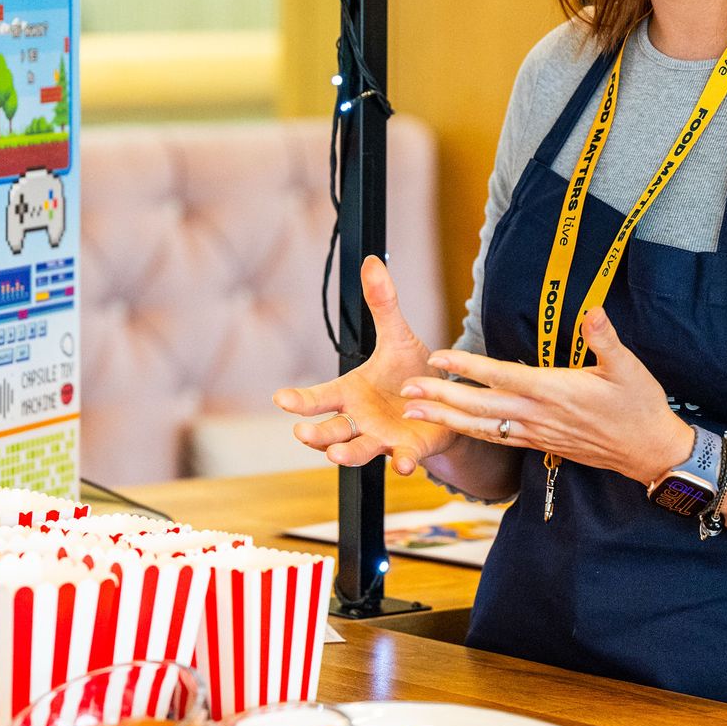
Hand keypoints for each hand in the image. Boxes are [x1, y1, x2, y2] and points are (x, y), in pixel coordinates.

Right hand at [272, 256, 459, 475]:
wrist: (445, 400)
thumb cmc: (412, 371)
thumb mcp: (399, 335)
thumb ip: (383, 305)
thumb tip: (371, 262)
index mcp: (351, 393)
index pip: (319, 398)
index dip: (299, 400)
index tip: (281, 398)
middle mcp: (360, 420)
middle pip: (331, 430)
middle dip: (315, 435)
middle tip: (302, 433)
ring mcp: (383, 438)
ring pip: (359, 449)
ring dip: (347, 453)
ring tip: (334, 455)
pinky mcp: (409, 449)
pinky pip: (402, 459)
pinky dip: (400, 463)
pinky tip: (401, 464)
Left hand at [403, 306, 694, 484]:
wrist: (649, 450)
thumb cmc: (640, 405)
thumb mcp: (628, 368)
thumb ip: (605, 339)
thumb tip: (592, 311)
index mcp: (555, 391)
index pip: (501, 377)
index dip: (467, 368)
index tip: (437, 357)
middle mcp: (538, 415)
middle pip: (480, 407)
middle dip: (440, 398)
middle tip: (405, 389)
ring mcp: (537, 433)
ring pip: (481, 427)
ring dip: (445, 418)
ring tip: (412, 411)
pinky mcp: (540, 444)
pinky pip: (496, 439)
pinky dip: (468, 432)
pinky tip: (449, 426)